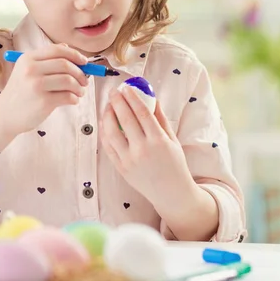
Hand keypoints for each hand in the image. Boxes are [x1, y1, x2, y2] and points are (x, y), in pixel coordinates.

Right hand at [0, 44, 87, 134]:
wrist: (5, 115)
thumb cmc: (21, 92)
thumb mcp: (26, 71)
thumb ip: (46, 59)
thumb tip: (68, 48)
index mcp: (28, 59)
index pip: (57, 50)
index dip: (75, 54)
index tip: (85, 62)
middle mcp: (31, 70)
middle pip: (65, 64)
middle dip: (80, 72)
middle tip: (85, 80)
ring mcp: (36, 85)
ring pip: (69, 80)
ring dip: (79, 87)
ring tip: (80, 92)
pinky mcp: (43, 102)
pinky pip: (68, 96)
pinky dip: (75, 99)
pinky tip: (73, 100)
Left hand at [100, 86, 193, 205]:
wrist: (171, 192)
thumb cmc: (175, 163)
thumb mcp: (172, 139)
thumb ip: (161, 118)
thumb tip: (151, 96)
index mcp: (158, 141)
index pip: (142, 113)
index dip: (132, 98)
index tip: (127, 88)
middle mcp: (142, 150)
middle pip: (125, 119)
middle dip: (117, 102)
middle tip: (114, 92)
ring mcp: (129, 160)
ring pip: (111, 132)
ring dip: (107, 115)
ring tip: (108, 106)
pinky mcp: (120, 168)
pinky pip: (108, 146)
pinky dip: (104, 132)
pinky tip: (105, 122)